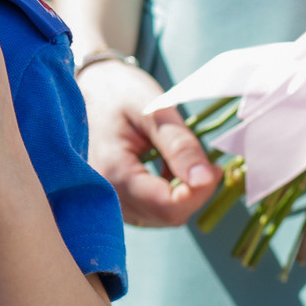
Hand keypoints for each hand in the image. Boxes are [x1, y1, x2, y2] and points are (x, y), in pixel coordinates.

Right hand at [76, 56, 218, 226]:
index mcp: (114, 172)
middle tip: (208, 163)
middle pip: (166, 216)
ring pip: (160, 217)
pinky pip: (149, 211)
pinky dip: (168, 195)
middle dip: (193, 193)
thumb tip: (205, 180)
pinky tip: (168, 169)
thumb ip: (179, 145)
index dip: (199, 193)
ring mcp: (109, 199)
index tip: (214, 167)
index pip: (167, 207)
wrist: (91, 87)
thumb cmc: (119, 92)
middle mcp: (107, 194)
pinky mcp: (115, 198)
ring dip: (182, 195)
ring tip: (185, 162)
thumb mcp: (154, 110)